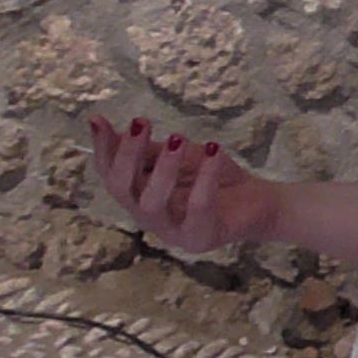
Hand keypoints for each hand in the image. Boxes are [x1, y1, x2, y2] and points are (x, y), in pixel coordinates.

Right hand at [89, 115, 280, 253]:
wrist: (259, 203)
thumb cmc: (212, 176)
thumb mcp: (178, 156)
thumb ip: (147, 149)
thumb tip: (109, 126)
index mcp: (139, 198)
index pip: (109, 175)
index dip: (102, 148)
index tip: (98, 119)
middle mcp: (149, 217)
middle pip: (122, 191)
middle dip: (127, 155)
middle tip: (142, 123)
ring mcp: (173, 232)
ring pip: (153, 204)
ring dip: (162, 168)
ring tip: (176, 139)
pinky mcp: (201, 237)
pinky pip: (198, 207)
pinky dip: (204, 177)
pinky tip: (213, 150)